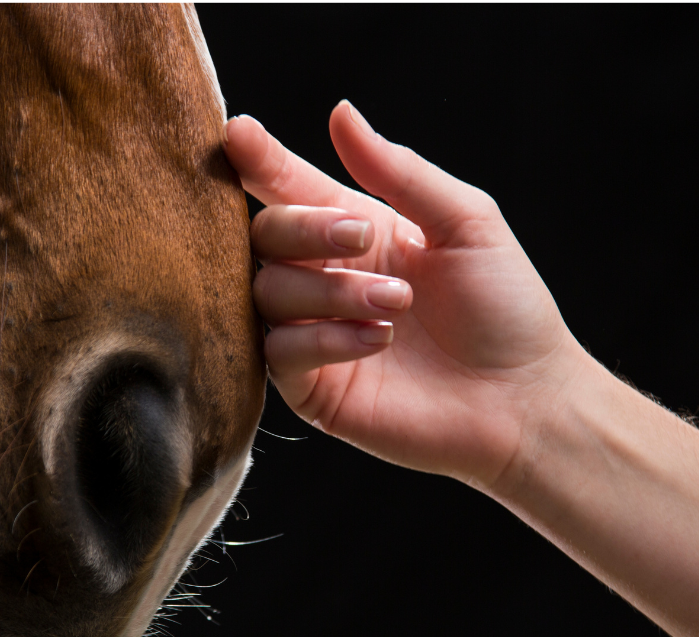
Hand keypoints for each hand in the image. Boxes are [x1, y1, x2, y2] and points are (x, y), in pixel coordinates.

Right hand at [223, 101, 587, 488]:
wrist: (521, 399)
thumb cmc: (504, 308)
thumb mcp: (466, 223)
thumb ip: (400, 173)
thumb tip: (341, 114)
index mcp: (357, 233)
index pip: (292, 189)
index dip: (261, 161)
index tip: (239, 134)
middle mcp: (326, 278)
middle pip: (265, 236)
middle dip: (305, 228)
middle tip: (361, 237)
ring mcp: (314, 334)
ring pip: (269, 292)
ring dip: (330, 289)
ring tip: (396, 303)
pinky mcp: (312, 387)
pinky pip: (281, 352)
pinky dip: (323, 338)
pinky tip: (377, 341)